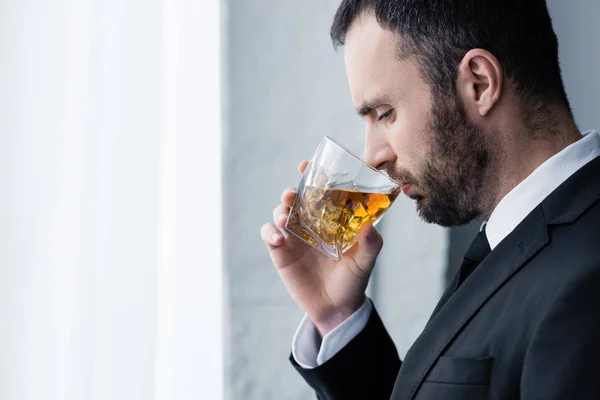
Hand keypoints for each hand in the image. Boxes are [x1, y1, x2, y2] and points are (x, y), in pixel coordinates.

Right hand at [260, 161, 383, 336]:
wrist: (336, 308)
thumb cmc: (353, 280)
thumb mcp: (365, 261)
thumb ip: (370, 244)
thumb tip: (370, 225)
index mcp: (330, 218)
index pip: (319, 192)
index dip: (312, 176)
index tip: (307, 165)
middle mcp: (310, 223)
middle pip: (296, 199)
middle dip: (292, 191)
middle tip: (293, 194)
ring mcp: (294, 237)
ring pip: (280, 213)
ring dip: (280, 209)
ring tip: (285, 217)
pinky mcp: (281, 252)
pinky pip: (270, 235)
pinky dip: (270, 232)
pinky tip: (279, 238)